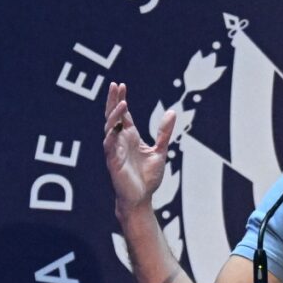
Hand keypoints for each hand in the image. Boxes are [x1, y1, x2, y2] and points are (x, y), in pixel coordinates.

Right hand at [103, 82, 175, 216]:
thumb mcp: (160, 150)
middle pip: (113, 116)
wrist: (142, 198)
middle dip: (113, 101)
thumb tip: (172, 112)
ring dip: (114, 115)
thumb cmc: (147, 176)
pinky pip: (109, 146)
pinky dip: (111, 136)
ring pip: (110, 128)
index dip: (121, 100)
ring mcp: (115, 150)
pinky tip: (115, 127)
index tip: (122, 85)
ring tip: (122, 103)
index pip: (123, 114)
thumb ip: (164, 132)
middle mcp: (120, 141)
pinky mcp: (113, 162)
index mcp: (130, 137)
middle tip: (114, 85)